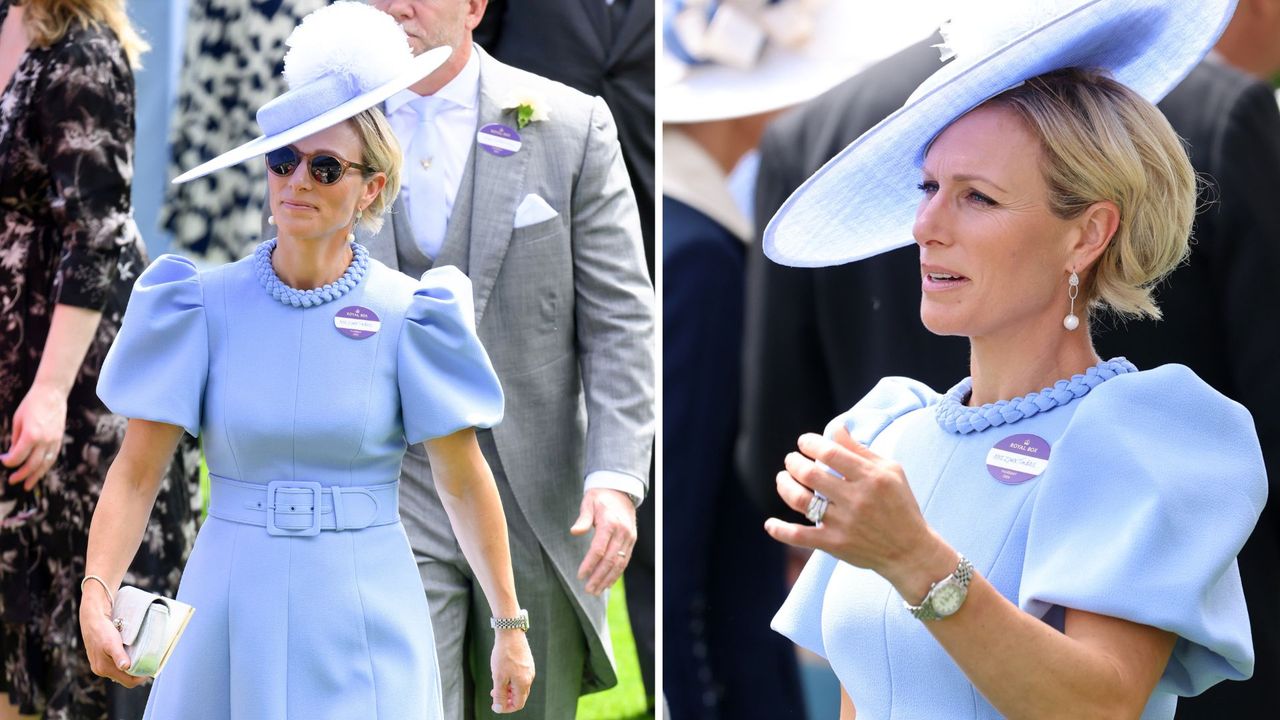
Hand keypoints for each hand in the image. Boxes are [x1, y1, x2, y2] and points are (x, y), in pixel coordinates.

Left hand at [2, 381, 67, 489]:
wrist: (52, 393)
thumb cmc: (32, 404)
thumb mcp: (18, 420)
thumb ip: (16, 439)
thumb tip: (13, 453)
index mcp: (31, 435)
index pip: (18, 456)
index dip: (8, 461)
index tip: (3, 460)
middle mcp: (44, 440)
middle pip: (32, 464)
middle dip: (21, 475)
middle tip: (12, 481)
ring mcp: (54, 440)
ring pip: (45, 464)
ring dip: (36, 476)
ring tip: (28, 485)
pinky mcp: (59, 439)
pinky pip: (53, 457)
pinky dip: (46, 466)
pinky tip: (40, 471)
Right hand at [79, 583, 146, 687]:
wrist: (91, 618)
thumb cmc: (101, 629)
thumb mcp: (111, 642)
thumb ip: (118, 656)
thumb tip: (125, 667)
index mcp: (103, 669)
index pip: (128, 682)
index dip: (141, 678)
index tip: (151, 669)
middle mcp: (100, 670)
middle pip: (125, 678)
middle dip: (137, 672)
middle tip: (149, 662)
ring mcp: (99, 664)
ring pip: (120, 671)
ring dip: (131, 667)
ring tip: (142, 657)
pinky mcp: (100, 658)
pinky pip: (116, 664)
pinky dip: (125, 661)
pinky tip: (131, 653)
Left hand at [489, 629, 534, 712]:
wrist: (510, 633)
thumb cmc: (503, 655)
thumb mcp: (498, 677)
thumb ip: (499, 695)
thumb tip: (499, 709)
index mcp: (524, 683)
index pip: (518, 704)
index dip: (506, 708)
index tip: (495, 705)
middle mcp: (529, 677)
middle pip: (520, 696)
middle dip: (507, 698)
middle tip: (493, 693)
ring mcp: (530, 669)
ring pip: (520, 686)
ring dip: (508, 689)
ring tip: (496, 682)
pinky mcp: (527, 662)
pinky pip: (521, 677)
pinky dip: (511, 680)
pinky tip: (503, 672)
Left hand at [570, 488, 636, 594]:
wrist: (620, 491)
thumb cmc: (600, 497)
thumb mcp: (589, 502)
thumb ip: (583, 518)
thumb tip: (574, 532)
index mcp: (610, 522)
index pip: (599, 549)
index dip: (589, 564)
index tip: (580, 576)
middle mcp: (622, 532)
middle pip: (610, 560)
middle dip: (598, 577)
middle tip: (588, 590)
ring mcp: (629, 537)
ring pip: (619, 563)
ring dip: (608, 579)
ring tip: (596, 591)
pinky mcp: (632, 541)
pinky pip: (625, 560)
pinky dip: (616, 573)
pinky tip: (608, 583)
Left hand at [764, 428, 955, 599]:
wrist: (910, 551)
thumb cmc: (900, 505)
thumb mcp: (891, 471)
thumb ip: (861, 450)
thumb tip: (836, 428)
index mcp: (870, 478)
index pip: (831, 453)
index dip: (811, 443)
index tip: (803, 442)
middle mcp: (855, 500)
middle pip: (810, 474)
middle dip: (793, 462)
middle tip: (791, 460)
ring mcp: (842, 524)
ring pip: (800, 500)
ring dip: (784, 486)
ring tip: (782, 478)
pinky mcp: (834, 545)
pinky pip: (800, 537)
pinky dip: (781, 531)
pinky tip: (770, 524)